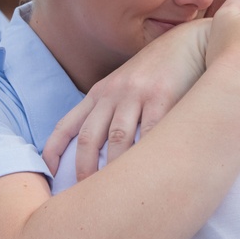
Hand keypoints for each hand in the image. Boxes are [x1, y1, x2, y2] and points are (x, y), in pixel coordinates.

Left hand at [42, 20, 210, 179]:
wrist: (192, 43)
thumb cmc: (160, 70)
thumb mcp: (127, 84)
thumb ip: (112, 109)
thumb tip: (101, 150)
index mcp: (100, 92)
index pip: (67, 124)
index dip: (53, 150)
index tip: (47, 173)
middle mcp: (113, 93)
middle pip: (88, 137)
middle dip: (83, 168)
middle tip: (85, 195)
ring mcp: (137, 94)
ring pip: (117, 138)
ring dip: (113, 168)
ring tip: (114, 193)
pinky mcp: (163, 95)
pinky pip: (151, 131)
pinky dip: (146, 153)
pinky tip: (147, 172)